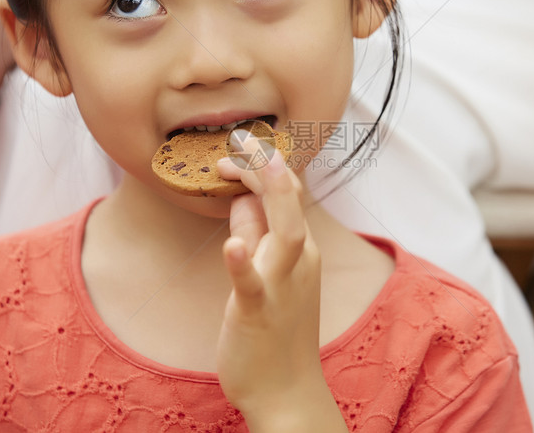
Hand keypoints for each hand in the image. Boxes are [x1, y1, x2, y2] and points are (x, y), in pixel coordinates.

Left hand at [216, 144, 346, 431]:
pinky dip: (244, 262)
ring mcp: (284, 285)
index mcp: (300, 249)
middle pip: (290, 202)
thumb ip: (254, 235)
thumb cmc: (274, 331)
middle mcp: (300, 260)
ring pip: (287, 233)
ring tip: (252, 166)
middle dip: (266, 167)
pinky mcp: (260, 311)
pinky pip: (253, 283)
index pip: (288, 195)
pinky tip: (233, 247)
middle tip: (238, 140)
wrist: (287, 392)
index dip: (263, 168)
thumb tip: (240, 202)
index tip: (233, 155)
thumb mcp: (265, 272)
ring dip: (271, 196)